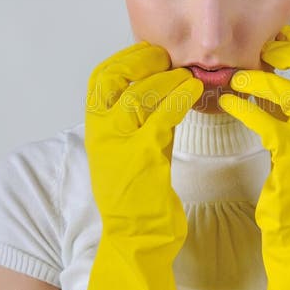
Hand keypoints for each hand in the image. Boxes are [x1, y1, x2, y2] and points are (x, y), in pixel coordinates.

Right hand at [84, 40, 202, 251]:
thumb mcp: (133, 149)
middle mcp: (101, 133)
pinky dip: (180, 100)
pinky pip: (162, 117)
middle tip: (167, 59)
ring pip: (139, 95)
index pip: (99, 80)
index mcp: (95, 130)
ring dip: (167, 80)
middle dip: (141, 62)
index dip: (124, 59)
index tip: (148, 52)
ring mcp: (119, 144)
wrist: (135, 237)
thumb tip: (163, 88)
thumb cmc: (138, 194)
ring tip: (188, 77)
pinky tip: (193, 93)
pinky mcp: (143, 156)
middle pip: (112, 79)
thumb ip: (141, 121)